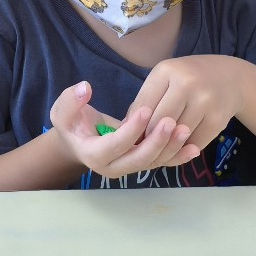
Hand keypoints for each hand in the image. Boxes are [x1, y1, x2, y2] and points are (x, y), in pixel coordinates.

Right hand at [49, 81, 198, 177]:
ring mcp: (129, 167)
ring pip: (153, 163)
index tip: (145, 110)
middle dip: (156, 143)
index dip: (131, 130)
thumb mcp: (62, 111)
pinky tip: (193, 146)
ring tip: (186, 130)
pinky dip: (177, 156)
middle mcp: (113, 167)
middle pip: (138, 160)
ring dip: (171, 149)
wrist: (79, 139)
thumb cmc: (72, 123)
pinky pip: (161, 162)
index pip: (114, 145)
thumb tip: (84, 88)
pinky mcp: (141, 163)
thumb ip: (71, 100)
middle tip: (171, 122)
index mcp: (92, 155)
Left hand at [129, 55, 245, 150]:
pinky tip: (180, 147)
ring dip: (167, 147)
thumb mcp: (165, 79)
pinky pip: (193, 143)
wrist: (230, 77)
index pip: (143, 106)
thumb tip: (124, 131)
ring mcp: (205, 101)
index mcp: (167, 70)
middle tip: (144, 148)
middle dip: (149, 139)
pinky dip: (184, 149)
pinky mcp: (218, 119)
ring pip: (176, 136)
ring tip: (160, 149)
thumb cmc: (189, 79)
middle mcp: (187, 83)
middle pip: (158, 123)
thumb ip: (145, 101)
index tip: (131, 138)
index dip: (135, 127)